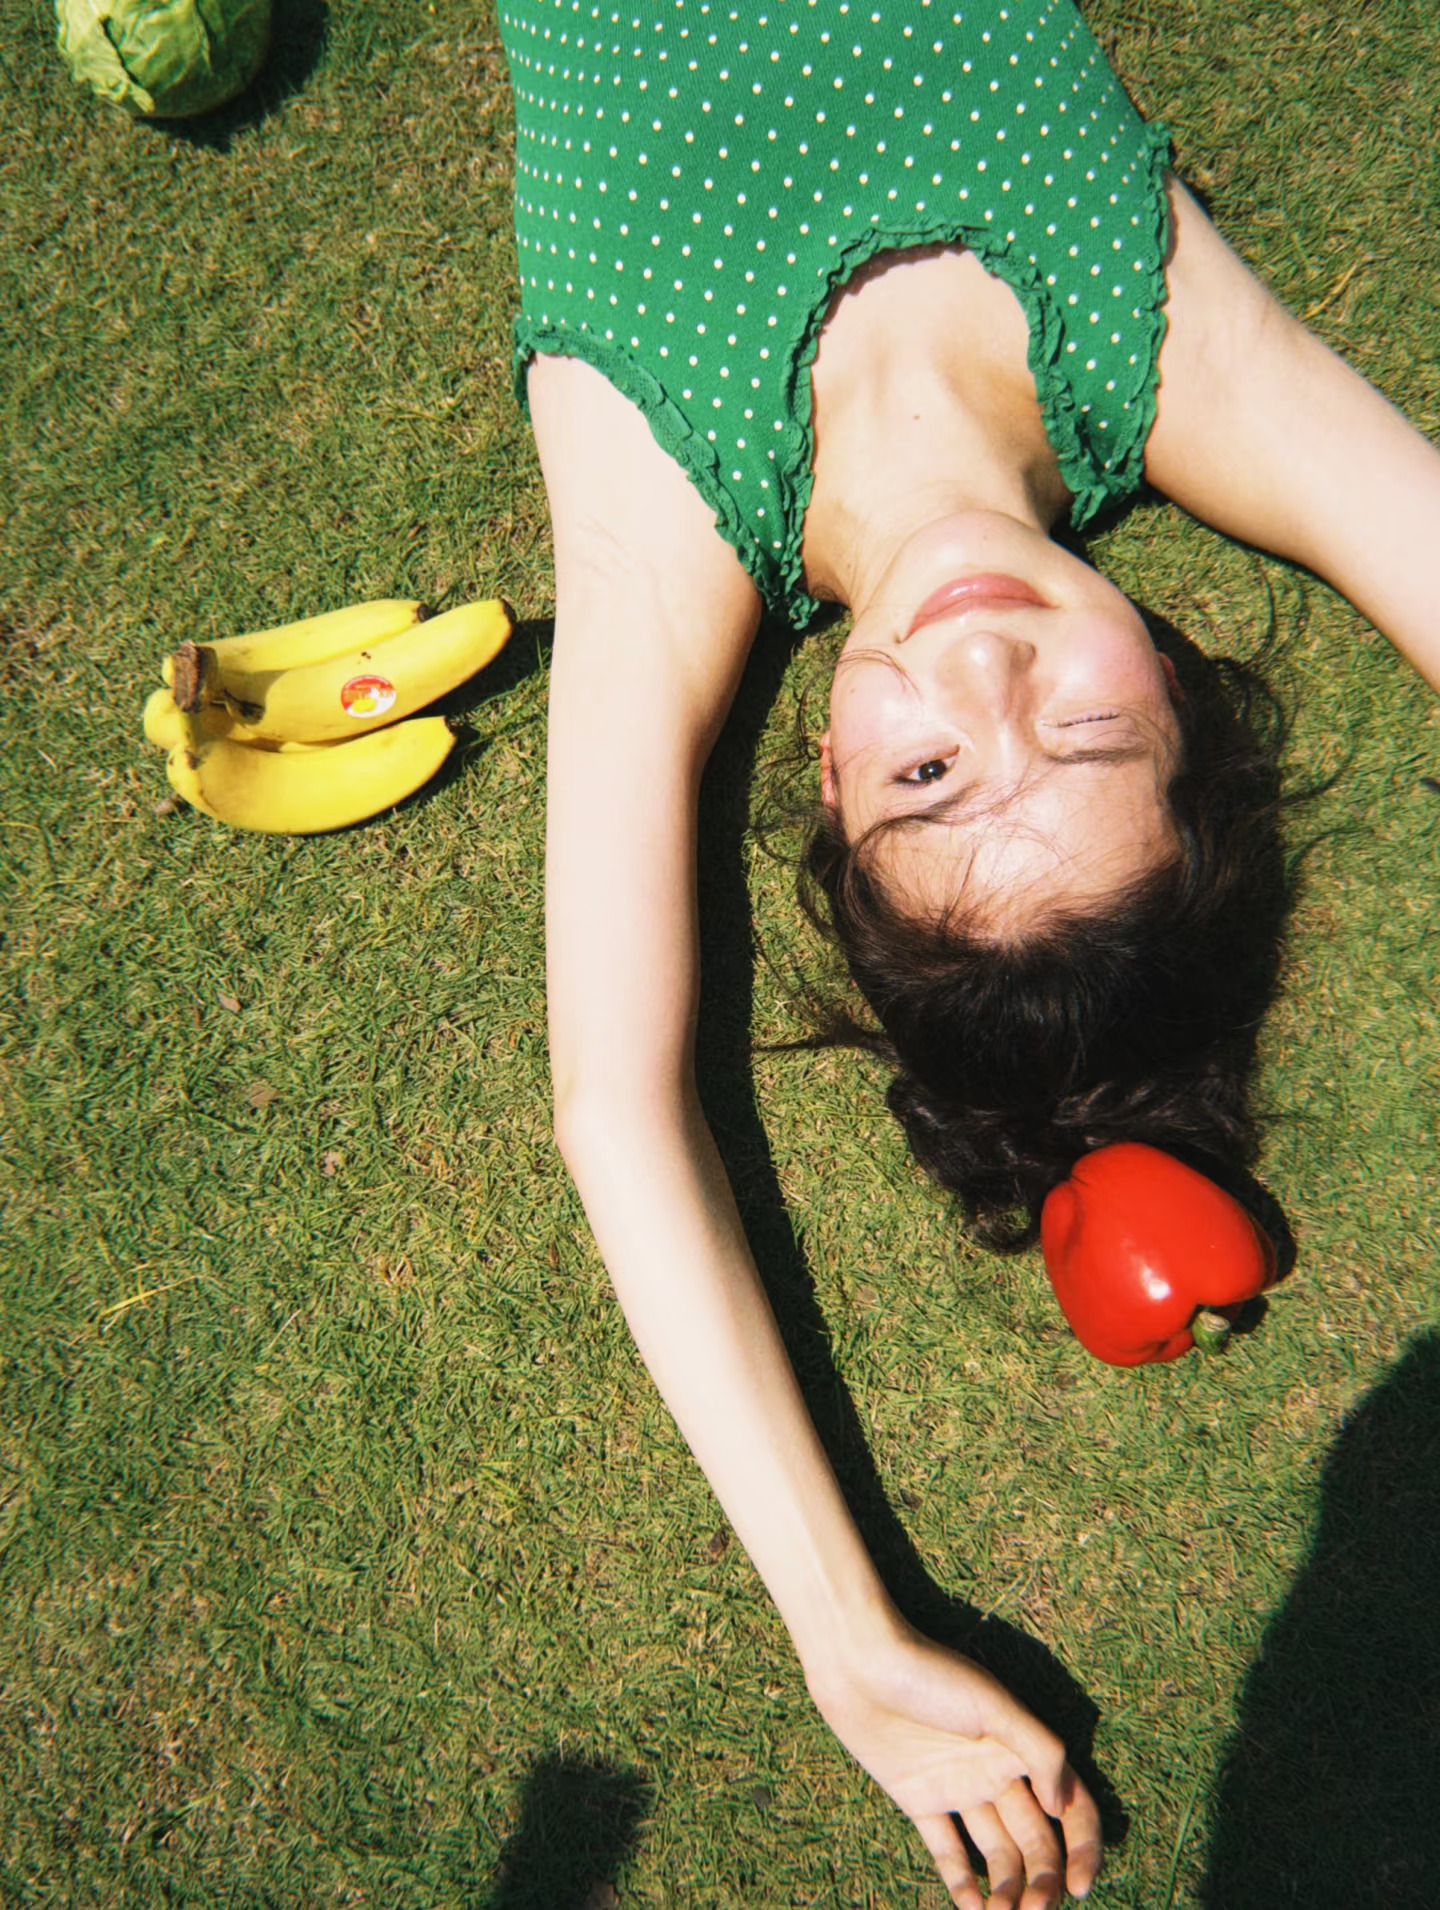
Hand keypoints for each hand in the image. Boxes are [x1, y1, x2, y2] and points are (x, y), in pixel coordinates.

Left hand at [806, 1622, 1102, 1908]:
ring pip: (995, 1852)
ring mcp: (958, 1786)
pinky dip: (960, 1880)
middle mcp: (996, 1771)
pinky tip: (970, 1906)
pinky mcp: (920, 1798)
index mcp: (1022, 1748)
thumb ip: (1039, 1750)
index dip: (1084, 1849)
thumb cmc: (932, 1674)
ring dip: (1005, 1888)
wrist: (859, 1665)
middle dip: (1041, 1880)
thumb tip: (1063, 1804)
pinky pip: (947, 1848)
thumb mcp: (994, 1704)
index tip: (1078, 1887)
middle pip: (1035, 1840)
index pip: (1071, 1807)